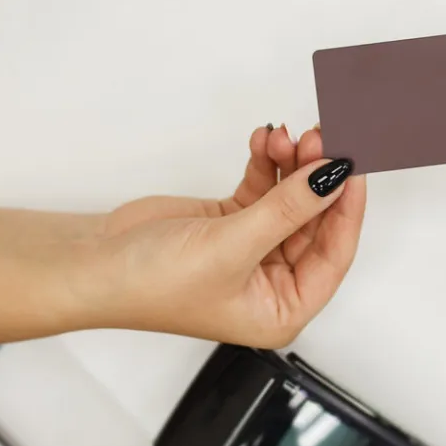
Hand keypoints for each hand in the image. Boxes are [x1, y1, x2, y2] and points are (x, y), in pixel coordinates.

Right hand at [85, 125, 365, 346]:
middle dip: (318, 177)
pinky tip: (265, 140)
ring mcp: (253, 250)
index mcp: (282, 310)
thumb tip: (333, 178)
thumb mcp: (232, 246)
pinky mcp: (232, 223)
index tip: (353, 166)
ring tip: (286, 135)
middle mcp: (273, 283)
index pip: (334, 254)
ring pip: (291, 199)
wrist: (93, 265)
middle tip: (322, 137)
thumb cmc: (151, 285)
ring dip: (292, 164)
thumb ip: (288, 209)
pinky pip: (265, 187)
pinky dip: (267, 163)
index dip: (346, 207)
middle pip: (316, 221)